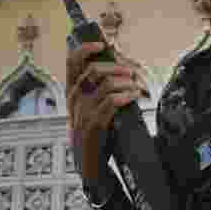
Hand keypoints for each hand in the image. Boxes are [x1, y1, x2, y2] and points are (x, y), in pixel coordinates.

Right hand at [66, 41, 144, 183]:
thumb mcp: (93, 107)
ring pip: (107, 84)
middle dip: (119, 67)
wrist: (90, 164)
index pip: (72, 61)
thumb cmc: (96, 132)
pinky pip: (112, 101)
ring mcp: (82, 111)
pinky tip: (135, 96)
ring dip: (128, 82)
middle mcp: (74, 98)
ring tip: (138, 87)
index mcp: (72, 91)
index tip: (103, 44)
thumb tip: (121, 65)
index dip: (86, 48)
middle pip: (96, 69)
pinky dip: (127, 95)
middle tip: (134, 72)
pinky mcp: (93, 124)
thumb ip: (101, 88)